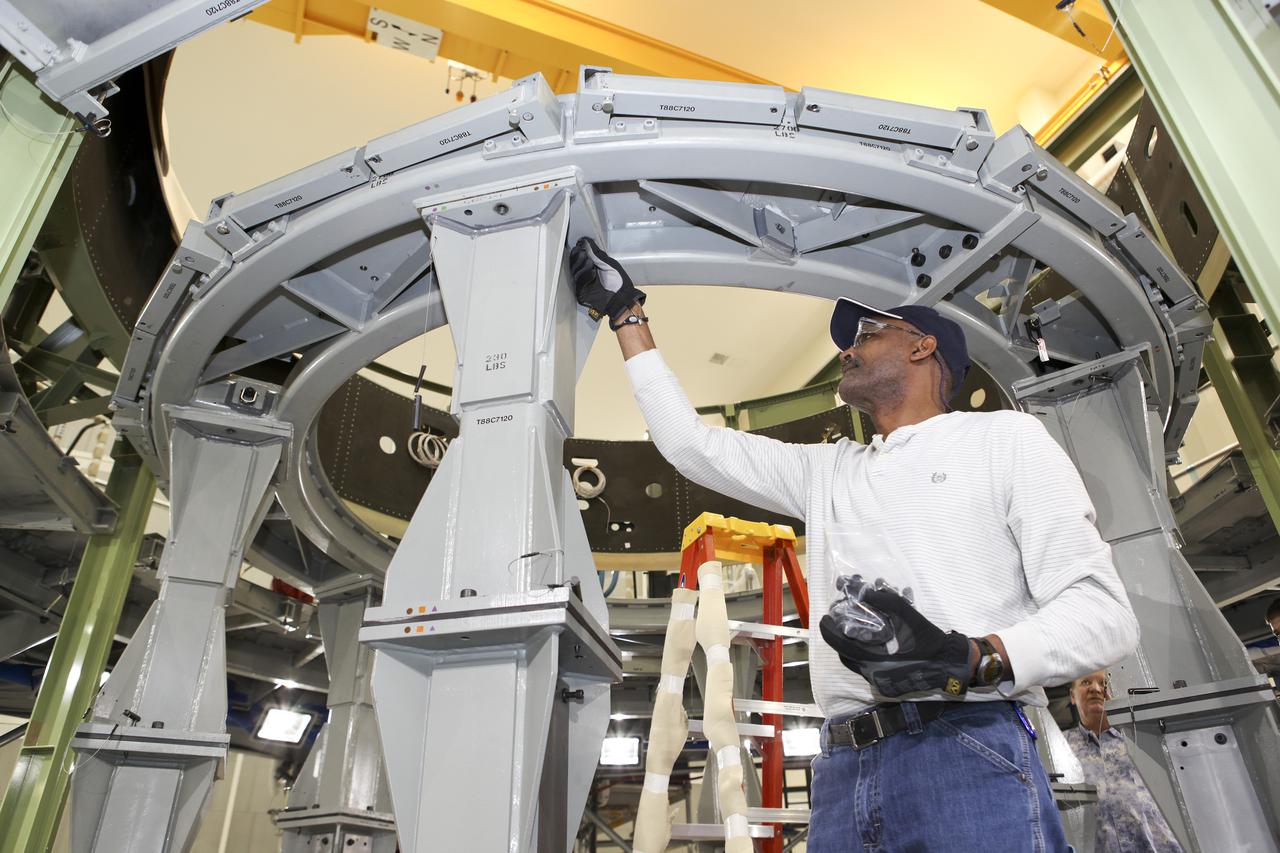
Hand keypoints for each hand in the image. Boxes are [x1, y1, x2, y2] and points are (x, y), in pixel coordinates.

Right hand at [569, 237, 646, 324]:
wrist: (622, 298)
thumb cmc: (618, 281)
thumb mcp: (609, 264)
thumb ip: (597, 254)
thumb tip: (586, 242)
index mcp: (590, 267)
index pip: (579, 258)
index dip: (579, 250)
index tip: (580, 243)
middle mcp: (584, 275)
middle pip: (574, 265)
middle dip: (577, 257)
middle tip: (581, 251)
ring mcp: (582, 285)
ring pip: (576, 273)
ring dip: (582, 265)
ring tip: (589, 261)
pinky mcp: (582, 293)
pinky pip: (580, 283)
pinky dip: (586, 276)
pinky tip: (592, 272)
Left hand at [819, 586, 974, 697]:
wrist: (950, 664)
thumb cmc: (929, 642)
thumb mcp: (909, 618)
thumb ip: (887, 603)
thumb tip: (867, 590)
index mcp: (874, 661)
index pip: (841, 644)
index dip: (829, 629)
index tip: (824, 616)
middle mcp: (872, 674)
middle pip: (845, 654)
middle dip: (840, 636)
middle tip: (841, 619)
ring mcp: (880, 682)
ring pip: (855, 662)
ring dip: (852, 645)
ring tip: (855, 628)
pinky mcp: (887, 685)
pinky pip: (867, 668)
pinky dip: (864, 654)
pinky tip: (873, 641)